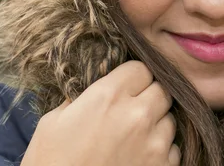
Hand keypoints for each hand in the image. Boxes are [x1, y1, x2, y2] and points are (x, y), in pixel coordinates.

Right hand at [21, 61, 179, 165]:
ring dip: (157, 122)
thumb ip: (80, 98)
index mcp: (108, 96)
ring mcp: (153, 143)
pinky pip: (173, 148)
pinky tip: (140, 155)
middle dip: (149, 95)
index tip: (125, 85)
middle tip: (132, 108)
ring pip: (170, 118)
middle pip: (161, 89)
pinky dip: (162, 150)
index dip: (132, 76)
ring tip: (135, 135)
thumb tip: (90, 89)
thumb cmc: (50, 164)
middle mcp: (137, 115)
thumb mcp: (53, 122)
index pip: (140, 68)